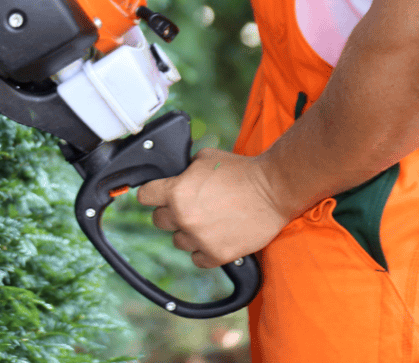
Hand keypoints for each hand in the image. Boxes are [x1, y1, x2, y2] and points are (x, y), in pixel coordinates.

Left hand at [137, 148, 291, 268]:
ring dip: (188, 232)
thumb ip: (184, 169)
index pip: (144, 196)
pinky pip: (197, 259)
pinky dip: (204, 251)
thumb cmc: (242, 172)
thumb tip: (174, 175)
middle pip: (159, 220)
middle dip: (171, 213)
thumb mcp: (205, 159)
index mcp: (176, 191)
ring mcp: (199, 238)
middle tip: (190, 207)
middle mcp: (183, 216)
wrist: (274, 190)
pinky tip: (215, 237)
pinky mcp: (217, 254)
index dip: (151, 193)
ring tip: (208, 221)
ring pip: (178, 241)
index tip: (156, 195)